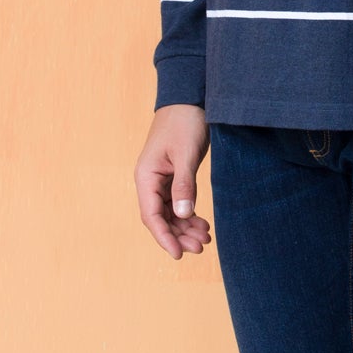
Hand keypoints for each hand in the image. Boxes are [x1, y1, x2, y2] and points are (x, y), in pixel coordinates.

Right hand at [136, 104, 212, 258]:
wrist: (189, 98)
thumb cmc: (185, 121)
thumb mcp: (185, 153)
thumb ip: (184, 184)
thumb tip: (183, 215)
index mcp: (146, 176)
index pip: (151, 215)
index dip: (164, 237)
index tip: (179, 254)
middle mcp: (150, 181)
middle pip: (161, 218)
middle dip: (179, 235)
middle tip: (201, 247)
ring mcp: (161, 179)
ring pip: (171, 213)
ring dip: (186, 227)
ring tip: (206, 238)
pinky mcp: (174, 176)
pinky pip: (178, 203)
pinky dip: (190, 215)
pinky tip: (203, 224)